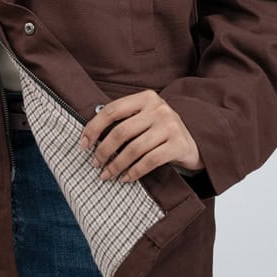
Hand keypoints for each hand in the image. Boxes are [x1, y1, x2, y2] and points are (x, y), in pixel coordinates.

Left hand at [79, 89, 203, 181]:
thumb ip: (124, 120)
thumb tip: (89, 136)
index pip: (112, 110)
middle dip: (103, 151)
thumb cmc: (160, 131)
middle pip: (121, 131)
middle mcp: (159, 108)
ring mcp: (170, 126)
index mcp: (146, 97)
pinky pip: (149, 161)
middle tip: (95, 164)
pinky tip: (126, 179)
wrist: (194, 142)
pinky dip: (134, 172)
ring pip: (134, 149)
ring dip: (116, 165)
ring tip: (106, 175)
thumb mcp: (144, 118)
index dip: (93, 128)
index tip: (82, 145)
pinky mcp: (178, 145)